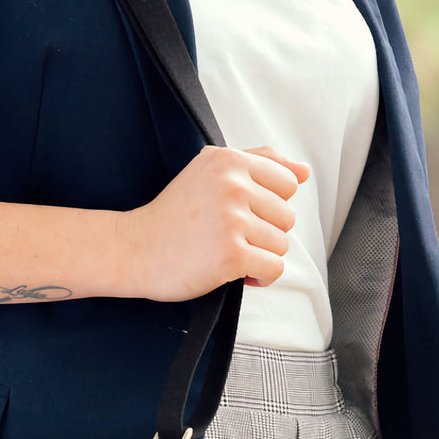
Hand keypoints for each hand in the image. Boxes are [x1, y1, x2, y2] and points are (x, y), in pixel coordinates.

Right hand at [124, 144, 310, 301]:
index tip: (240, 213)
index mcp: (229, 161)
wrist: (133, 249)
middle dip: (263, 232)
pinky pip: (274, 269)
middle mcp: (233, 185)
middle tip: (227, 235)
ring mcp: (233, 221)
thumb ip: (259, 164)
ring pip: (281, 244)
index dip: (268, 204)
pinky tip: (235, 273)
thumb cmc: (172, 215)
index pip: (287, 183)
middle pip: (287, 216)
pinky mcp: (232, 255)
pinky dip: (258, 277)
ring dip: (259, 255)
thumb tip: (305, 171)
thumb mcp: (210, 173)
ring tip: (226, 252)